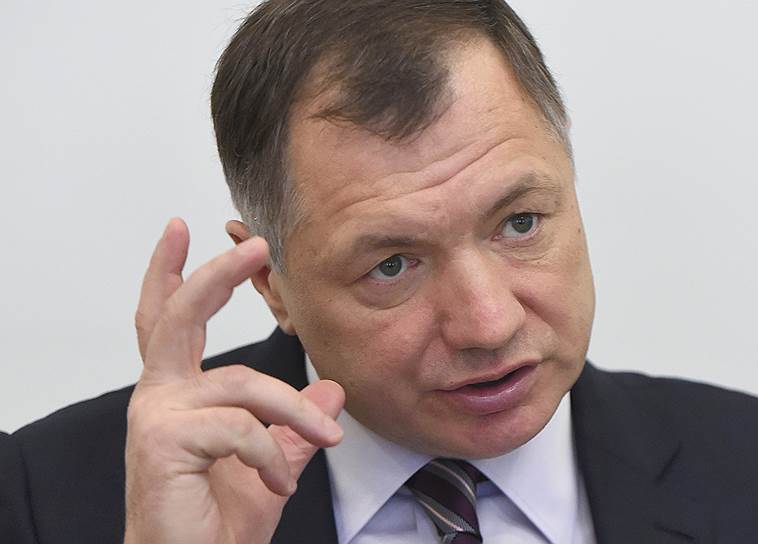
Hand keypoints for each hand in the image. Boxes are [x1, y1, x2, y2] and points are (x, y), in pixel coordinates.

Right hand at [124, 218, 343, 543]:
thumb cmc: (218, 521)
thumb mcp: (271, 464)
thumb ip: (295, 427)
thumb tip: (331, 391)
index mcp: (178, 393)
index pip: (168, 320)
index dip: (170, 274)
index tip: (180, 228)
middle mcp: (159, 397)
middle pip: (179, 317)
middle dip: (215, 274)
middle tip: (254, 246)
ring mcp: (156, 417)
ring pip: (240, 382)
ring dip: (293, 411)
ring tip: (326, 442)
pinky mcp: (163, 443)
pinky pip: (238, 425)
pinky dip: (269, 452)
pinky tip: (275, 479)